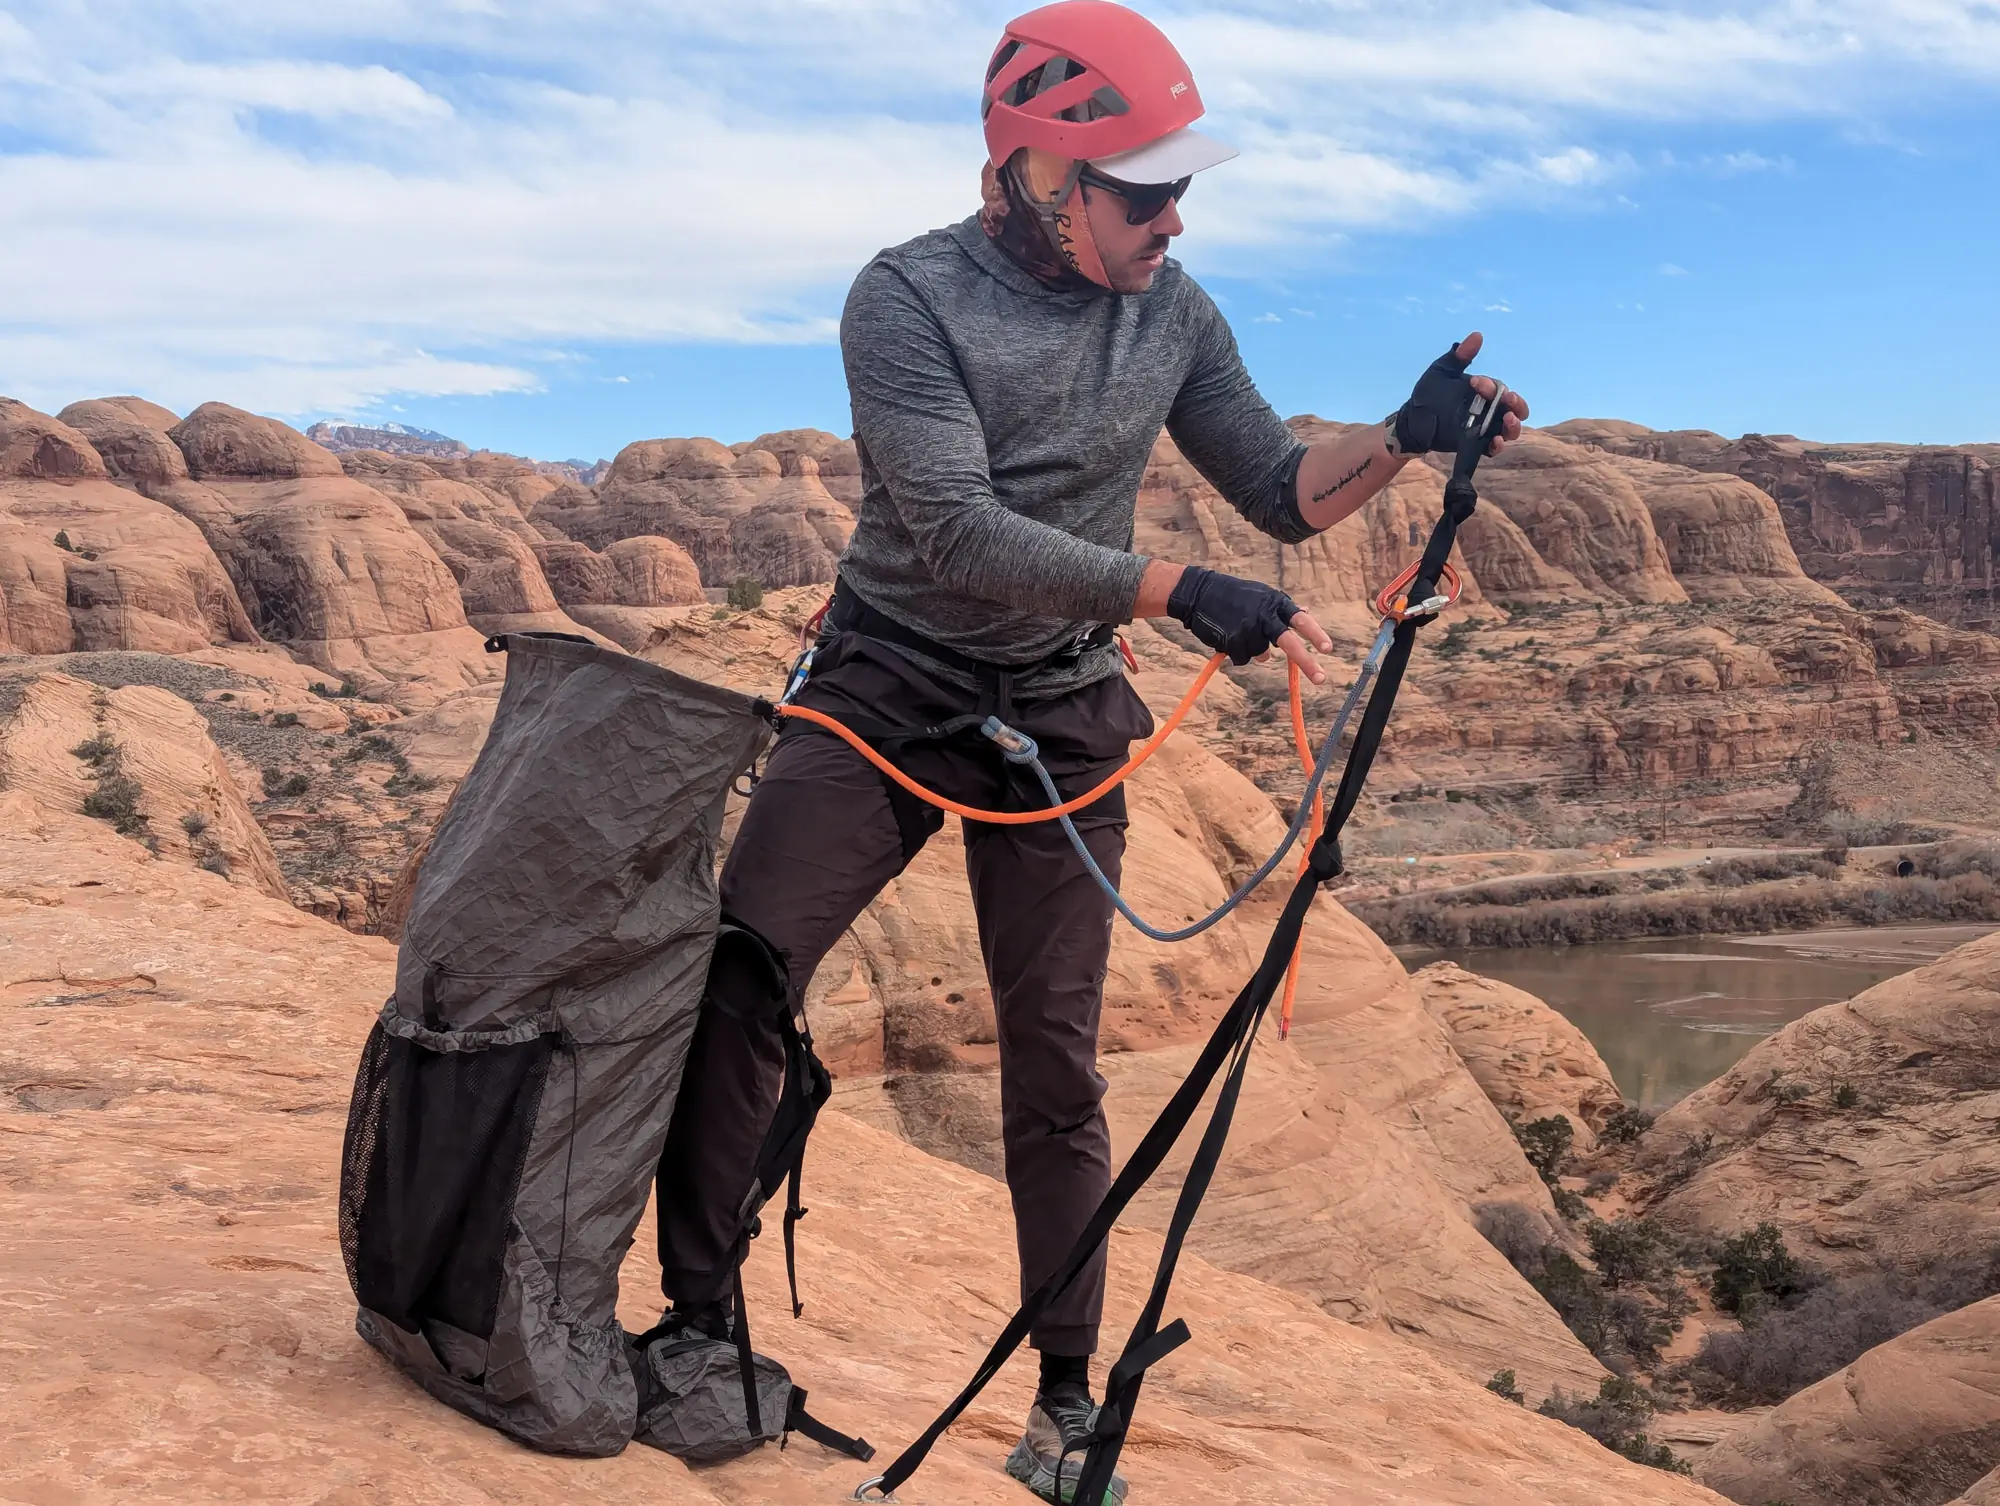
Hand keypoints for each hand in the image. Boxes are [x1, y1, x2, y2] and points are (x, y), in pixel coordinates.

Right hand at [1164, 566, 1332, 684]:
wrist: (1198, 593)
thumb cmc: (1232, 595)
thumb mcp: (1260, 596)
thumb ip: (1280, 608)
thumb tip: (1306, 610)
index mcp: (1274, 602)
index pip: (1300, 620)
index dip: (1315, 634)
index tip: (1328, 649)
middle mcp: (1264, 615)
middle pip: (1289, 643)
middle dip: (1305, 662)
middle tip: (1320, 678)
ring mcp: (1248, 628)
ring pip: (1261, 655)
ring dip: (1251, 650)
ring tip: (1236, 631)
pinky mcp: (1233, 640)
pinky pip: (1243, 658)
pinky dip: (1236, 652)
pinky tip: (1227, 636)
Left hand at [1390, 332, 1529, 458]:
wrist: (1411, 421)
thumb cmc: (1427, 393)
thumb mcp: (1442, 371)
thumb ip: (1459, 356)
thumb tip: (1477, 336)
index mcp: (1484, 392)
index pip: (1499, 388)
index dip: (1492, 386)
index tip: (1474, 383)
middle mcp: (1488, 410)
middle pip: (1515, 409)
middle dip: (1517, 404)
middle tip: (1509, 400)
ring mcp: (1483, 427)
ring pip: (1509, 429)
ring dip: (1512, 425)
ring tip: (1508, 420)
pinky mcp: (1474, 444)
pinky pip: (1491, 447)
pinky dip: (1497, 445)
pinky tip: (1495, 441)